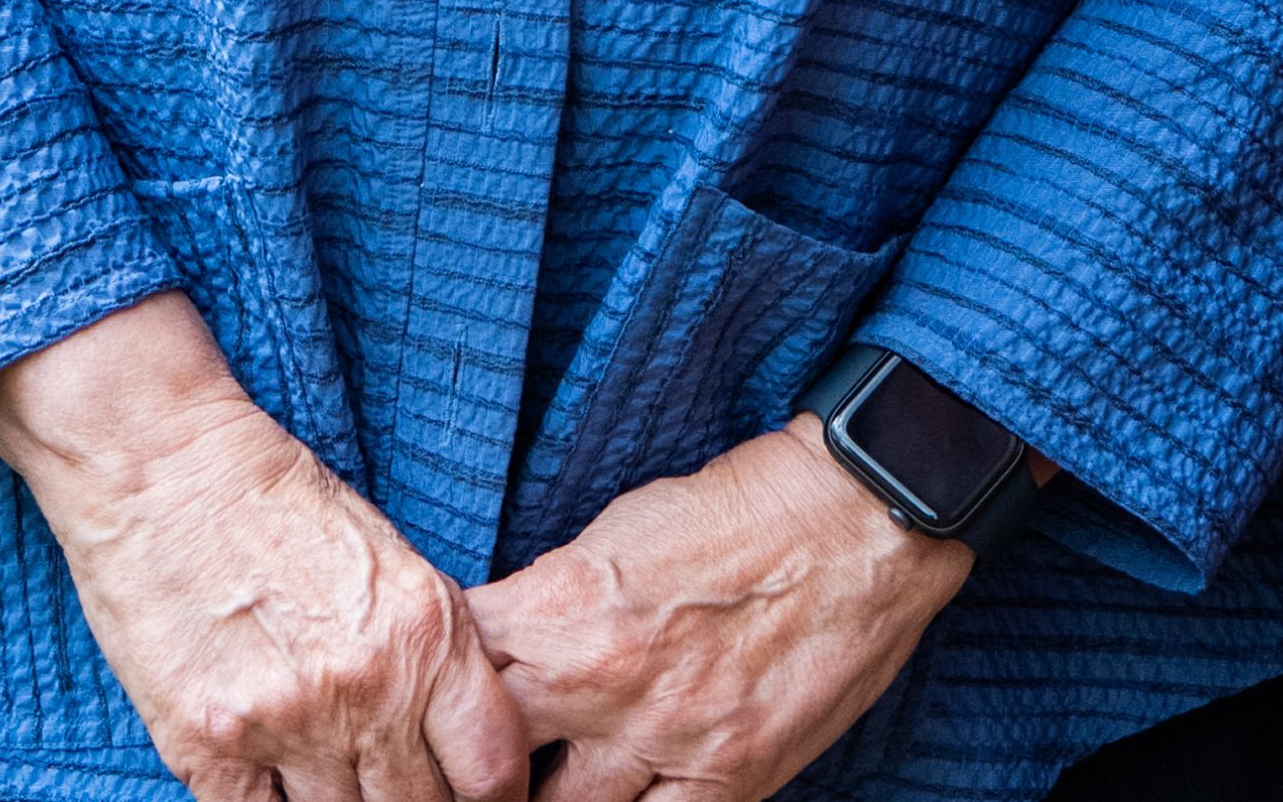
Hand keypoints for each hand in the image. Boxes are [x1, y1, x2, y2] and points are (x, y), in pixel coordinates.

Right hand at [0, 292, 530, 801]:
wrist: (161, 465)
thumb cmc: (278, 502)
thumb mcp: (392, 561)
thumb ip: (432, 654)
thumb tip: (458, 744)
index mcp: (426, 633)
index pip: (491, 771)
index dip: (491, 797)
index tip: (473, 794)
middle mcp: (366, 687)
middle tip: (395, 782)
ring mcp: (284, 723)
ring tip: (331, 771)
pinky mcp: (208, 746)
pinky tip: (272, 776)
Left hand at [463, 417, 974, 801]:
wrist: (855, 517)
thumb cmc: (737, 509)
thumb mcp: (615, 532)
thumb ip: (551, 600)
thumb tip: (505, 641)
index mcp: (559, 606)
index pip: (455, 668)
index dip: (433, 692)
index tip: (428, 705)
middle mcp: (598, 682)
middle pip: (484, 762)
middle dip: (465, 773)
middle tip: (456, 775)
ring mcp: (664, 740)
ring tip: (527, 794)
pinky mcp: (728, 780)